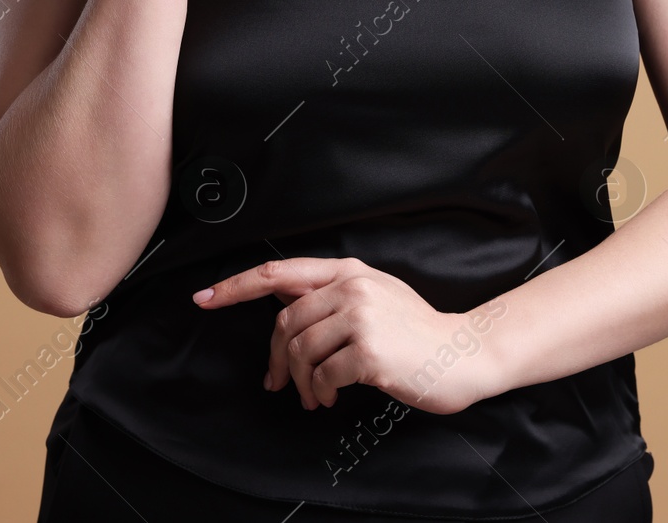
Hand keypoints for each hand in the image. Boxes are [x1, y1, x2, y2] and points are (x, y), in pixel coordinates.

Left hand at [192, 257, 507, 414]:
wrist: (463, 353)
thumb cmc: (415, 331)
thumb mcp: (374, 296)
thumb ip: (329, 293)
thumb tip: (278, 294)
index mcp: (349, 270)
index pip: (278, 273)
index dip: (236, 286)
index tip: (204, 298)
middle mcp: (352, 286)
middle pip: (284, 323)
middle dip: (276, 360)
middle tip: (280, 384)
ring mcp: (361, 316)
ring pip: (299, 351)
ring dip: (301, 382)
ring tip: (315, 396)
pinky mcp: (368, 349)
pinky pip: (322, 375)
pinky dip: (320, 392)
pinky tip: (332, 396)